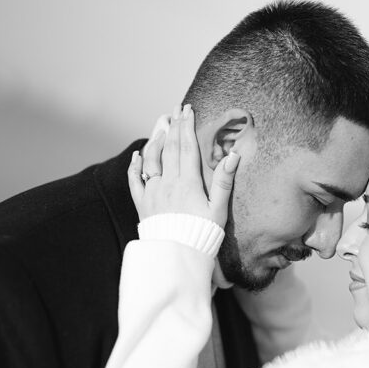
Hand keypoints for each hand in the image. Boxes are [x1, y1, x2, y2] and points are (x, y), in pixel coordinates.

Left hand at [128, 104, 239, 227]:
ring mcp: (152, 193)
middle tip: (176, 109)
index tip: (189, 110)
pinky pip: (135, 180)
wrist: (176, 259)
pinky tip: (137, 155)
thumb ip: (223, 181)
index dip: (188, 126)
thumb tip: (233, 155)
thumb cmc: (202, 236)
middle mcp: (167, 184)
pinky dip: (135, 165)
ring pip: (151, 159)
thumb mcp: (218, 209)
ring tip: (161, 124)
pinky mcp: (142, 204)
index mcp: (187, 183)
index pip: (187, 147)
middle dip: (174, 126)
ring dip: (156, 139)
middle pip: (170, 148)